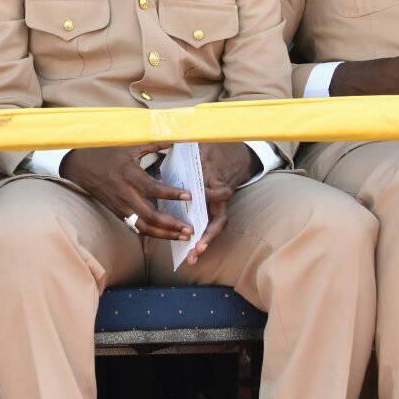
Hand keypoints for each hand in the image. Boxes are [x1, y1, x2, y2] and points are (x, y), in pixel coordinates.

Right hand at [60, 144, 193, 241]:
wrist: (81, 168)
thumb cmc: (106, 154)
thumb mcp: (128, 146)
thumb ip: (153, 145)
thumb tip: (175, 140)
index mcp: (129, 175)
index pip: (153, 188)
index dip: (171, 194)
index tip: (189, 196)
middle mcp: (125, 194)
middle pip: (150, 215)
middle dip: (172, 224)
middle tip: (190, 228)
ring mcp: (121, 207)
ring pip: (144, 227)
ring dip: (165, 234)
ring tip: (183, 236)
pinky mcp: (118, 213)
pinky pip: (136, 227)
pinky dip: (152, 233)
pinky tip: (167, 235)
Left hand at [184, 143, 256, 264]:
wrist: (226, 158)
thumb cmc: (207, 153)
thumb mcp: (201, 148)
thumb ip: (189, 146)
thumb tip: (172, 140)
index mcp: (215, 181)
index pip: (221, 192)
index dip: (213, 196)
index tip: (204, 198)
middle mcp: (218, 198)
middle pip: (218, 220)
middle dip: (208, 235)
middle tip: (197, 248)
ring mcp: (215, 207)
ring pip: (213, 229)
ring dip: (203, 244)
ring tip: (192, 258)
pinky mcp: (208, 213)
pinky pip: (206, 229)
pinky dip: (198, 242)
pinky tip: (188, 255)